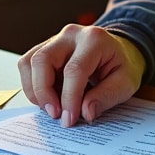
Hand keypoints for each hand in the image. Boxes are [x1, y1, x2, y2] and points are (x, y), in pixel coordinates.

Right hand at [17, 24, 144, 126]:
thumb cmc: (121, 65)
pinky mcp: (45, 48)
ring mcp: (55, 39)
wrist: (119, 50)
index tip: (68, 119)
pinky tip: (49, 97)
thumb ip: (107, 97)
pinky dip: (33, 86)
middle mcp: (71, 35)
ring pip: (29, 62)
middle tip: (55, 114)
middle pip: (43, 60)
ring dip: (35, 90)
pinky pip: (27, 65)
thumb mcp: (126, 83)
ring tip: (52, 107)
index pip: (74, 70)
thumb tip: (85, 112)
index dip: (68, 97)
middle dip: (44, 92)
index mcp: (94, 40)